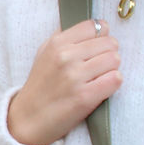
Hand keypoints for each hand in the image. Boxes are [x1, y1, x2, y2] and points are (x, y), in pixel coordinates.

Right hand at [7, 19, 120, 144]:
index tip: (97, 47)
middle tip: (99, 66)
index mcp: (57, 43)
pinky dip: (113, 83)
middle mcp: (66, 57)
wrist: (28, 119)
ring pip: (115, 60)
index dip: (101, 36)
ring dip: (112, 69)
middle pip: (110, 43)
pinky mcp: (85, 97)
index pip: (95, 26)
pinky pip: (115, 79)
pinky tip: (103, 87)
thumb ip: (65, 37)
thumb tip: (93, 25)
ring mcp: (75, 77)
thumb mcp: (44, 53)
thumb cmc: (40, 86)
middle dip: (109, 53)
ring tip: (100, 77)